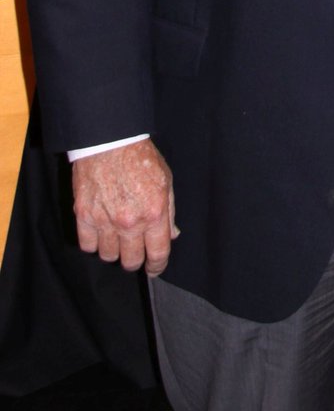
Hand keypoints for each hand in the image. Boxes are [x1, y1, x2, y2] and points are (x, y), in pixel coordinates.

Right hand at [72, 139, 177, 276]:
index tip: (154, 269)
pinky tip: (100, 232)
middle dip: (135, 260)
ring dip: (114, 251)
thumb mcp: (166, 181)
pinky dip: (94, 243)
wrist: (110, 142)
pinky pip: (87, 246)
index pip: (158, 254)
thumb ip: (169, 212)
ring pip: (108, 256)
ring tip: (117, 238)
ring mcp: (105, 221)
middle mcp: (130, 222)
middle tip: (135, 251)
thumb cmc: (141, 159)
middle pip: (131, 261)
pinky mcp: (84, 216)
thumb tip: (171, 235)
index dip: (157, 267)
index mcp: (154, 213)